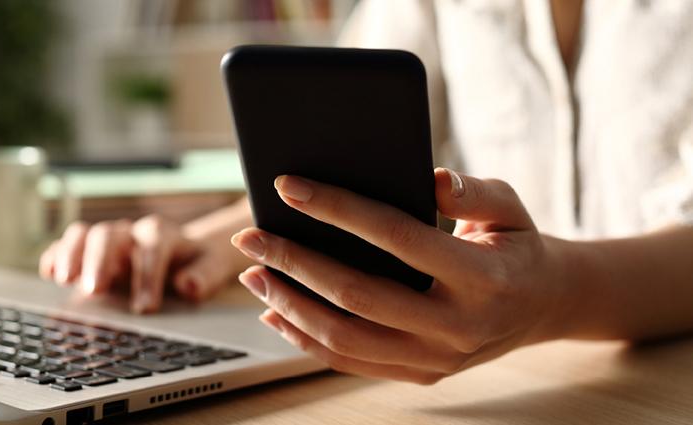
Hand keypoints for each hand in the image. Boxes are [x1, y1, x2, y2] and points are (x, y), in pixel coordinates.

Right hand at [40, 213, 240, 313]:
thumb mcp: (210, 267)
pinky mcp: (86, 252)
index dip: (148, 275)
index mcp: (161, 234)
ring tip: (64, 280)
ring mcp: (106, 241)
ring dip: (71, 255)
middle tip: (96, 291)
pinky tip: (49, 274)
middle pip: (110, 234)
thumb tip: (188, 284)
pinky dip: (55, 256)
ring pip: (84, 234)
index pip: (152, 246)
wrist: (183, 254)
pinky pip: (65, 246)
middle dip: (101, 261)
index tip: (145, 307)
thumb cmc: (195, 263)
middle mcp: (130, 233)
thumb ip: (204, 274)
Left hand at [231, 169, 572, 383]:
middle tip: (251, 235)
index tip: (289, 186)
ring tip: (253, 273)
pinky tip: (276, 311)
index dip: (338, 209)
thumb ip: (472, 191)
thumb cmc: (515, 246)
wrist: (543, 306)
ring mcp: (437, 358)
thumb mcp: (511, 207)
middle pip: (357, 294)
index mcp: (483, 277)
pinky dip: (306, 338)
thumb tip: (428, 178)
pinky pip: (351, 362)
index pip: (397, 237)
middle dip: (294, 261)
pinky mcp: (420, 374)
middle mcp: (457, 326)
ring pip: (346, 338)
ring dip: (289, 305)